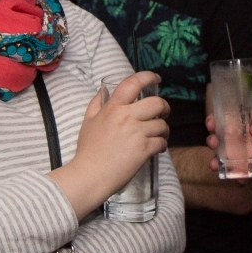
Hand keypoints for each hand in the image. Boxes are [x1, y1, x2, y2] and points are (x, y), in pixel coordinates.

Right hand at [52, 71, 169, 216]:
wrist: (90, 175)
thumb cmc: (88, 150)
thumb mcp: (88, 122)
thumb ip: (96, 104)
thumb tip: (104, 90)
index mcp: (113, 108)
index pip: (133, 84)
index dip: (148, 77)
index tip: (155, 78)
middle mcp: (126, 117)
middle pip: (156, 103)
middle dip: (164, 107)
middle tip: (162, 113)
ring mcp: (137, 133)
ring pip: (162, 124)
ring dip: (163, 130)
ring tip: (158, 135)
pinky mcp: (144, 149)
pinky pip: (161, 142)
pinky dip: (162, 145)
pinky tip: (156, 148)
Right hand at [205, 113, 251, 177]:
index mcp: (242, 125)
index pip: (223, 121)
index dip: (213, 122)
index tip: (211, 123)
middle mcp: (238, 140)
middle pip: (219, 141)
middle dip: (212, 141)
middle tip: (214, 143)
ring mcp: (243, 156)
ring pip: (224, 159)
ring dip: (216, 162)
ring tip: (215, 165)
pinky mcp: (251, 169)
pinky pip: (240, 175)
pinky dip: (238, 179)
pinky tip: (240, 180)